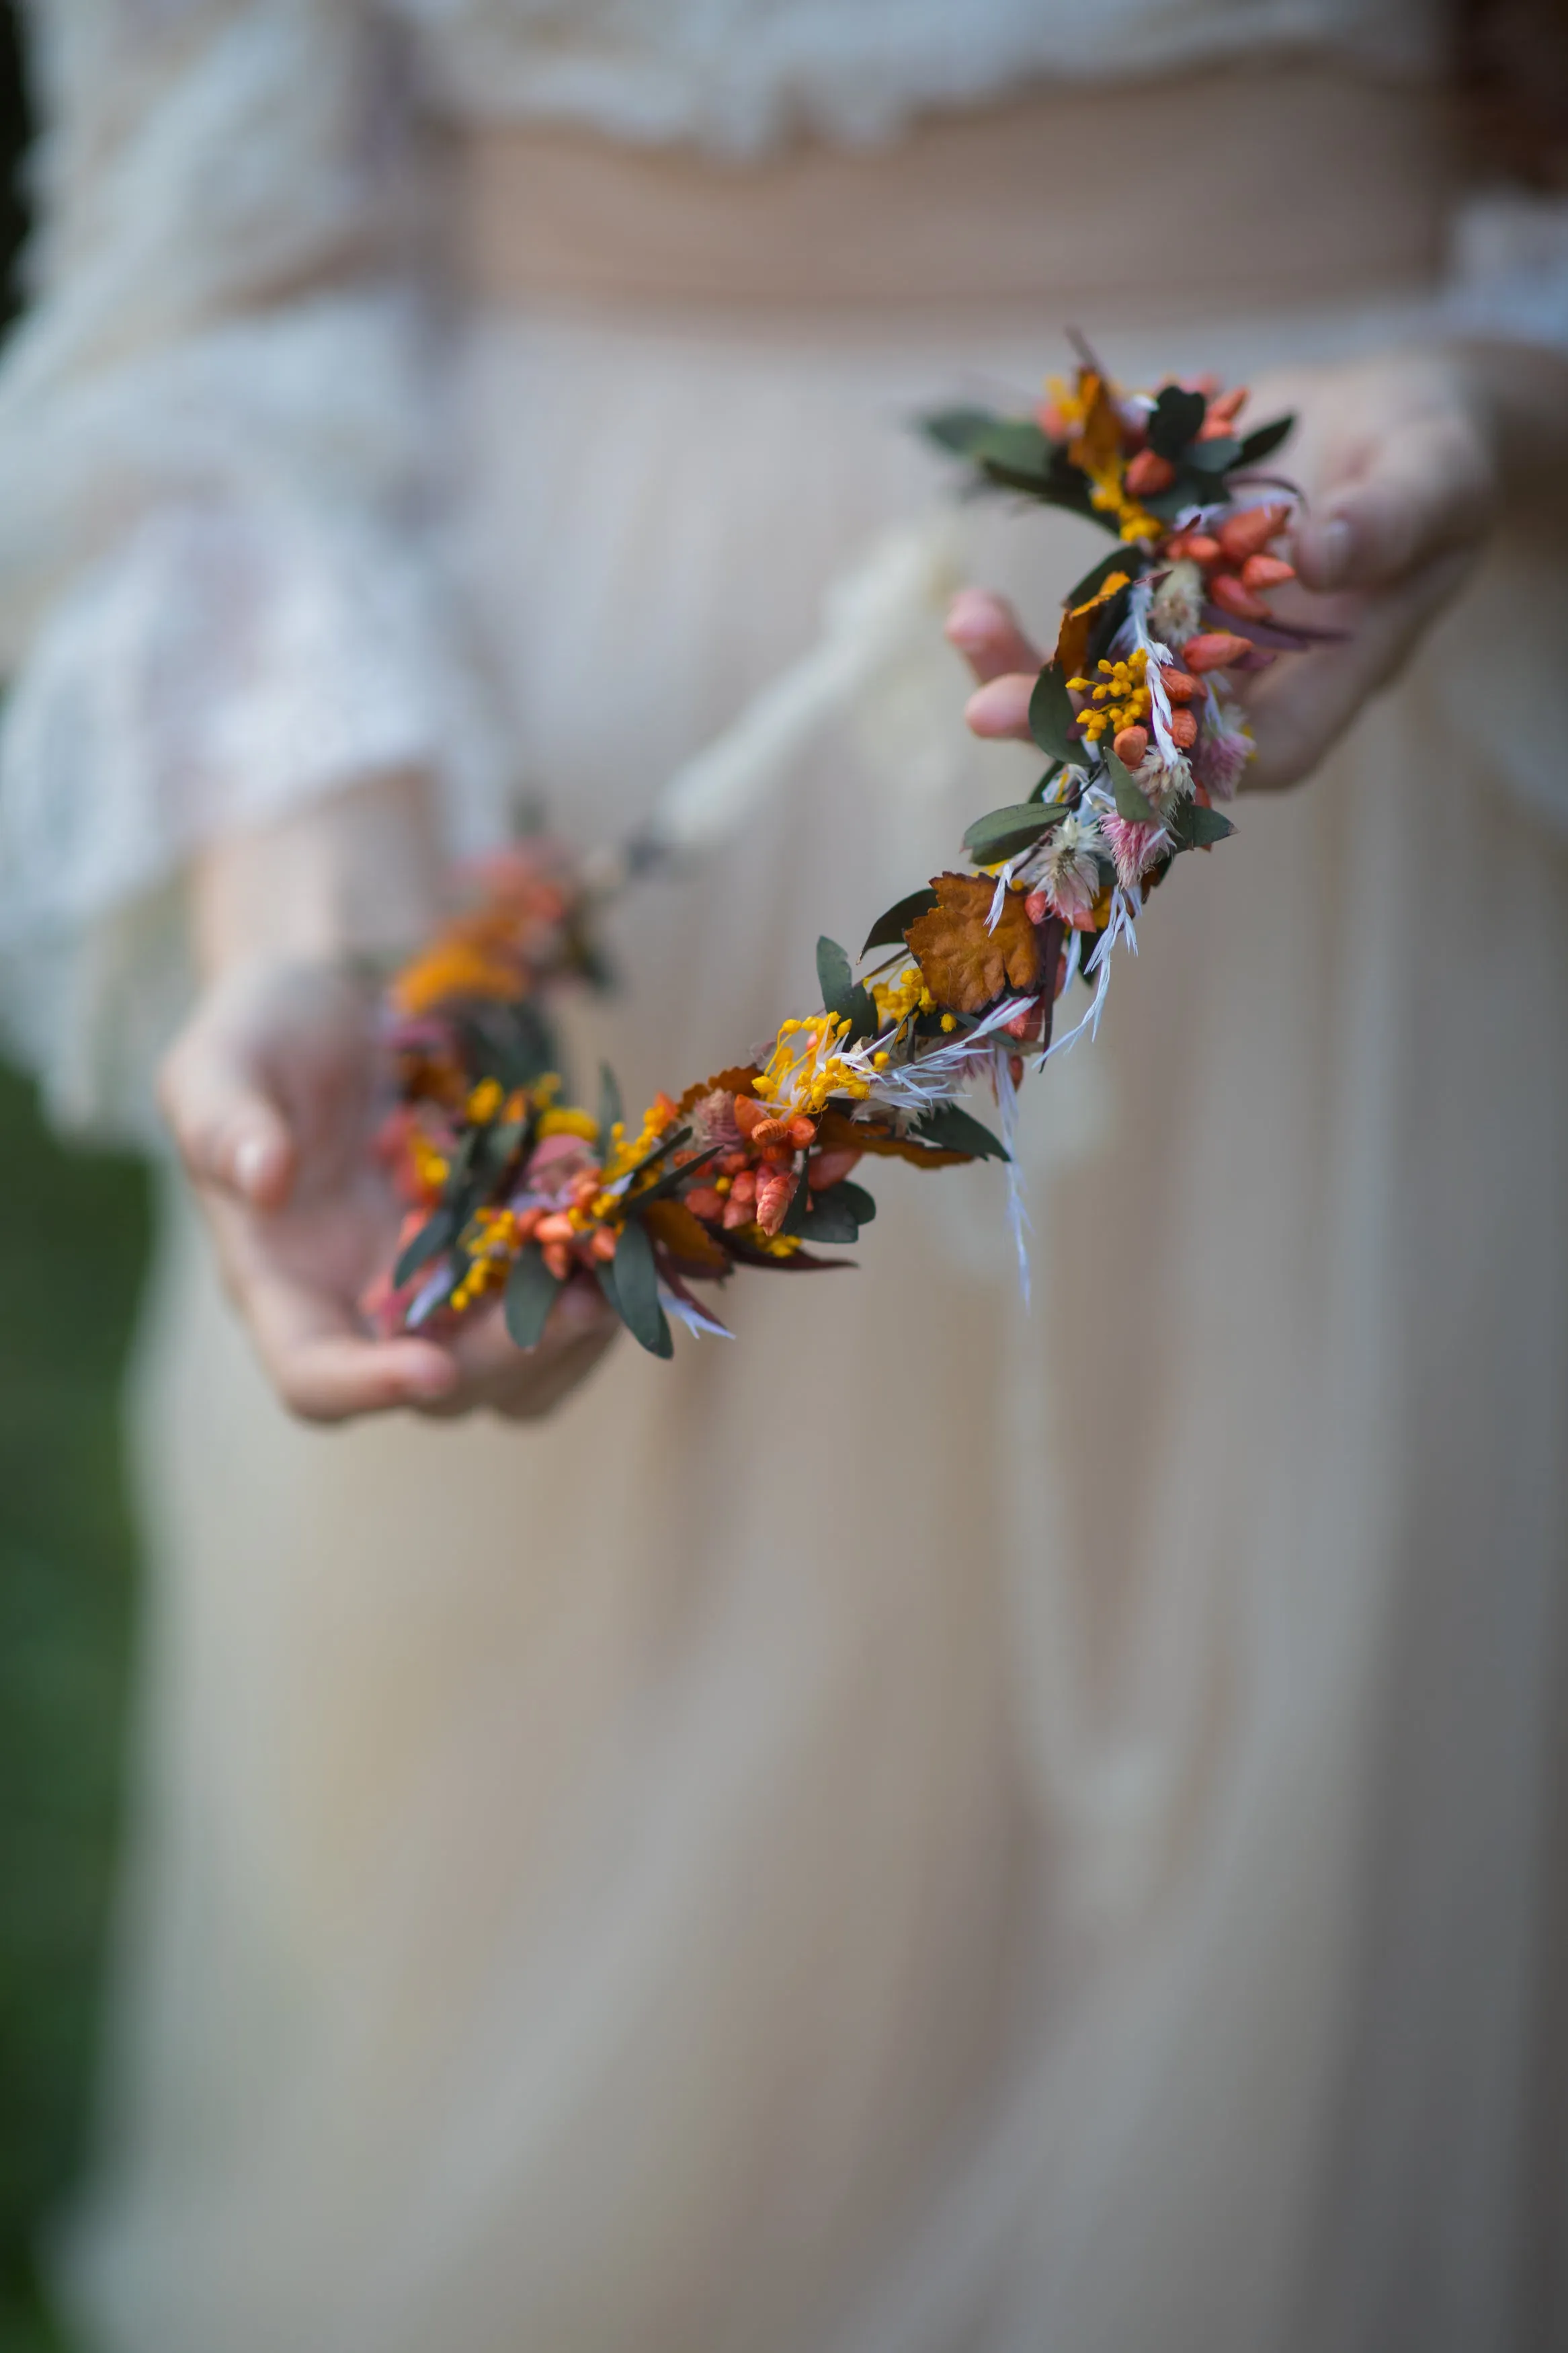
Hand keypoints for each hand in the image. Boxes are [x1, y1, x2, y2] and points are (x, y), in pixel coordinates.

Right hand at [159, 960, 617, 1423]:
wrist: (349, 995)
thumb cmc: (270, 1029)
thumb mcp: (222, 1057)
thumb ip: (223, 1120)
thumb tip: (262, 1179)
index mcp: (286, 1285)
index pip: (314, 1378)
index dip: (367, 1389)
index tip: (431, 1370)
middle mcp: (370, 1307)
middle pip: (444, 1388)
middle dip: (510, 1355)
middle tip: (577, 1305)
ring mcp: (449, 1289)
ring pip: (519, 1376)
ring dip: (574, 1341)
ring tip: (625, 1276)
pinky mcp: (512, 1257)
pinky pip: (565, 1317)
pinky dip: (608, 1293)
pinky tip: (638, 1238)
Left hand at [952, 347, 1503, 790]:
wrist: (1401, 418)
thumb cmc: (1440, 462)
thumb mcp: (1434, 483)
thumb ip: (1387, 523)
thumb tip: (1321, 553)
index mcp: (1319, 685)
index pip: (1245, 756)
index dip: (1177, 763)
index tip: (1110, 749)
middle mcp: (1242, 673)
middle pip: (1146, 728)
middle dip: (1061, 719)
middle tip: (983, 706)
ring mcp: (1189, 627)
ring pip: (1097, 667)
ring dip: (1024, 652)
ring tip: (962, 617)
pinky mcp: (1156, 571)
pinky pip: (1091, 578)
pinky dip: (1052, 528)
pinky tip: (1018, 461)